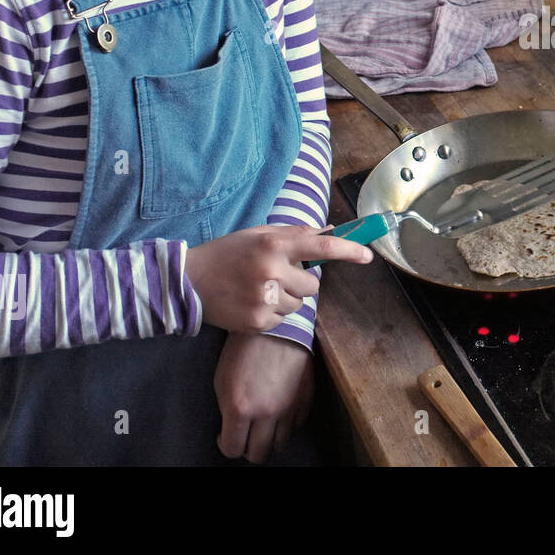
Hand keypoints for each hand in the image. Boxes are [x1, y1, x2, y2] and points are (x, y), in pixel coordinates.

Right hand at [185, 223, 372, 331]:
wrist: (187, 283)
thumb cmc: (227, 253)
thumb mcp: (259, 235)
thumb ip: (295, 234)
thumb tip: (331, 233)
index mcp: (273, 244)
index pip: (322, 247)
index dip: (349, 250)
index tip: (367, 255)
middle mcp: (271, 271)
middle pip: (313, 284)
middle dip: (301, 281)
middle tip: (276, 275)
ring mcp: (264, 299)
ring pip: (299, 303)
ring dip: (286, 298)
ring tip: (259, 289)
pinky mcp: (257, 322)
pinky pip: (282, 319)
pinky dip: (272, 312)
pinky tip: (251, 302)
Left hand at [214, 331, 313, 463]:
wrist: (276, 327)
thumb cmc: (243, 350)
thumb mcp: (222, 381)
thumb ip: (227, 410)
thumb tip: (230, 430)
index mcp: (240, 408)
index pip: (232, 449)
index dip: (226, 445)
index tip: (225, 435)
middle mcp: (266, 413)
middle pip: (258, 454)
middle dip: (248, 447)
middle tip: (245, 433)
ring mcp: (289, 408)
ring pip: (279, 444)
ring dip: (269, 438)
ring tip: (263, 423)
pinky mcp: (305, 400)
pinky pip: (296, 426)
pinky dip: (286, 424)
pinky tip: (279, 410)